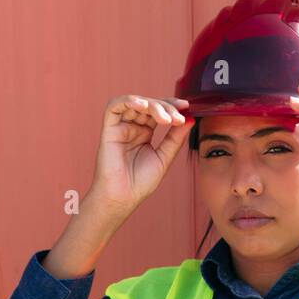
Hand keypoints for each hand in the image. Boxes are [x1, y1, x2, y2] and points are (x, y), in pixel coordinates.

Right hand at [89, 95, 194, 213]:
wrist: (123, 198)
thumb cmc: (140, 183)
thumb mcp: (164, 158)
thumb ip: (175, 138)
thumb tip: (189, 118)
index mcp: (144, 133)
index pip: (158, 111)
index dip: (171, 106)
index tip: (186, 107)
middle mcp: (132, 127)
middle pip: (149, 105)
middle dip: (165, 107)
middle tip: (177, 118)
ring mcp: (121, 127)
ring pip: (135, 103)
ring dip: (152, 105)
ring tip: (165, 119)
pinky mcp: (109, 128)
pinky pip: (114, 106)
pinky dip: (129, 101)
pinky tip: (143, 106)